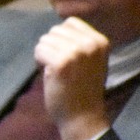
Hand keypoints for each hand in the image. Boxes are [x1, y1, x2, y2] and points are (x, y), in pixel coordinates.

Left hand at [33, 16, 111, 139]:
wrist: (83, 116)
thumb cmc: (83, 89)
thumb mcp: (92, 59)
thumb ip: (81, 42)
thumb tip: (61, 26)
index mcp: (100, 40)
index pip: (70, 23)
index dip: (62, 39)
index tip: (68, 59)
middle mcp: (90, 43)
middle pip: (55, 31)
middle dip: (52, 47)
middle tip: (60, 68)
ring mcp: (76, 52)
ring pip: (45, 40)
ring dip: (45, 55)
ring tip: (56, 72)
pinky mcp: (61, 63)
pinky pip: (39, 51)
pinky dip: (39, 63)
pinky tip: (49, 76)